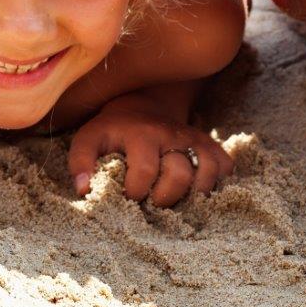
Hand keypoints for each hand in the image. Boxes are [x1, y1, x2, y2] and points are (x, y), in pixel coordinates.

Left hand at [68, 107, 233, 206]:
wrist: (142, 103)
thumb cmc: (112, 131)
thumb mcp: (88, 139)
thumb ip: (80, 162)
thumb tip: (84, 190)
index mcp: (140, 135)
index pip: (145, 172)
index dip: (136, 193)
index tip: (128, 196)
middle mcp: (171, 135)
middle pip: (180, 176)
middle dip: (165, 199)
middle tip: (152, 203)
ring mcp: (193, 138)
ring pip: (209, 172)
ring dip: (194, 195)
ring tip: (177, 200)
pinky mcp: (208, 142)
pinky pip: (225, 165)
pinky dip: (217, 182)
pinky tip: (197, 189)